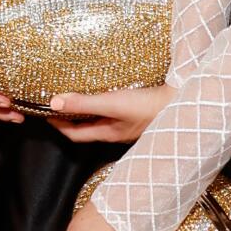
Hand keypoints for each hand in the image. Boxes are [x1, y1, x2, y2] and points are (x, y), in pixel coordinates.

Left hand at [47, 81, 173, 145]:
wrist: (184, 105)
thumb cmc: (148, 108)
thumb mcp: (112, 103)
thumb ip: (83, 103)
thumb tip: (55, 102)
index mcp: (108, 133)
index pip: (74, 135)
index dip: (58, 125)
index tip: (46, 113)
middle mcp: (117, 132)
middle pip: (86, 129)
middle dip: (70, 119)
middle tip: (58, 105)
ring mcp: (128, 125)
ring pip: (100, 122)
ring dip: (86, 112)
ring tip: (77, 98)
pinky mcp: (139, 116)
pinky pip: (113, 114)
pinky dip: (102, 107)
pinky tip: (106, 96)